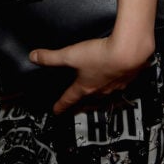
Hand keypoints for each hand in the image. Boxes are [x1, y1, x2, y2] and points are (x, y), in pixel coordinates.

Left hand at [29, 36, 148, 114]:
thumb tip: (34, 57)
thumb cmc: (100, 55)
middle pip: (90, 99)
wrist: (128, 52)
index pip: (69, 98)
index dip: (61, 105)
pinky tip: (118, 76)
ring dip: (100, 95)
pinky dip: (118, 82)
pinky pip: (121, 83)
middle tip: (79, 106)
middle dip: (83, 103)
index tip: (56, 111)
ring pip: (107, 93)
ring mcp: (116, 84)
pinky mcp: (129, 76)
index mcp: (85, 86)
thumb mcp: (70, 54)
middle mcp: (101, 89)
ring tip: (98, 94)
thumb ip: (51, 57)